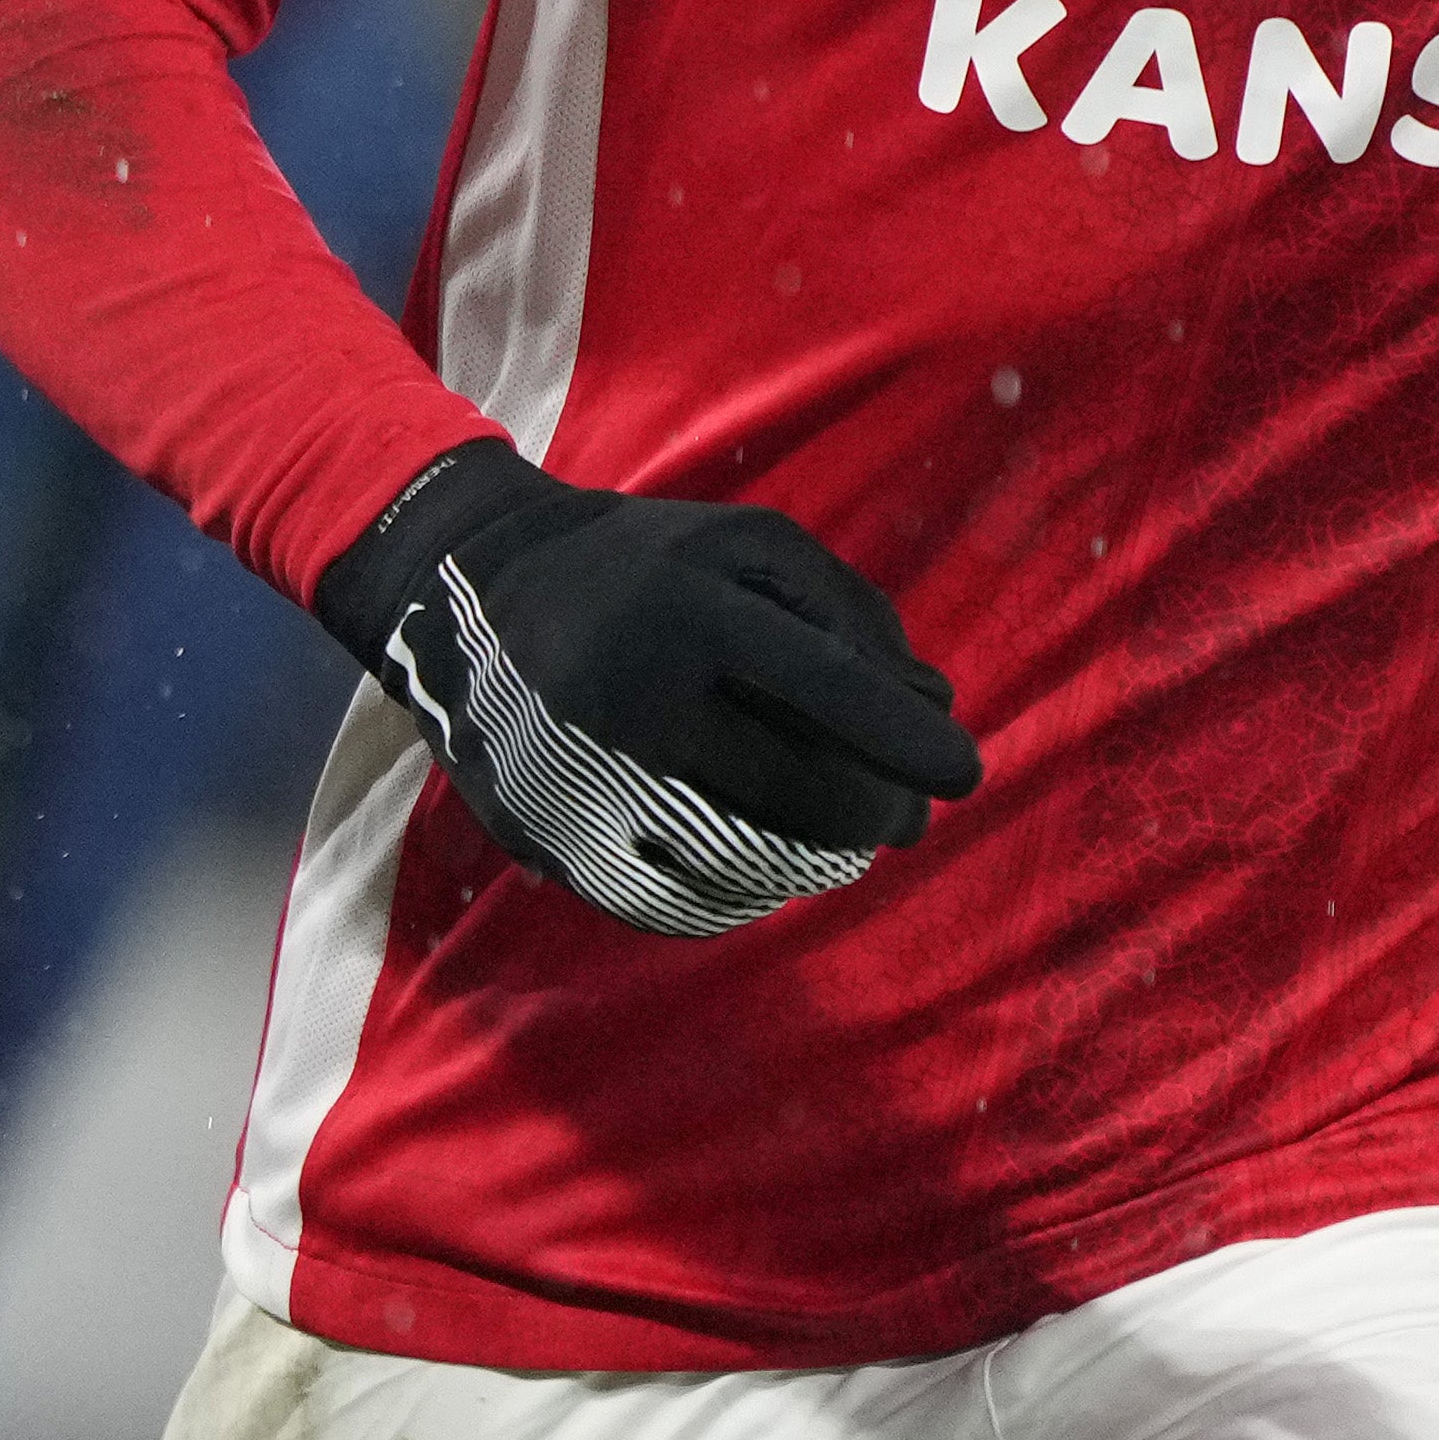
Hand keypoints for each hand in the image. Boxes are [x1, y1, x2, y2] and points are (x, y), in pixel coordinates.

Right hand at [311, 441, 980, 938]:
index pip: (821, 686)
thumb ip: (852, 614)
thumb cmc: (647, 565)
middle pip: (794, 792)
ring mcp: (587, 780)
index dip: (900, 737)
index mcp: (687, 612)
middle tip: (911, 816)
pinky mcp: (554, 843)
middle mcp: (633, 699)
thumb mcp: (749, 544)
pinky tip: (772, 855)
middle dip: (875, 813)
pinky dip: (745, 885)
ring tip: (850, 831)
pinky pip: (678, 895)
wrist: (472, 595)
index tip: (967, 775)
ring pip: (745, 857)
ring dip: (820, 856)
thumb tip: (934, 705)